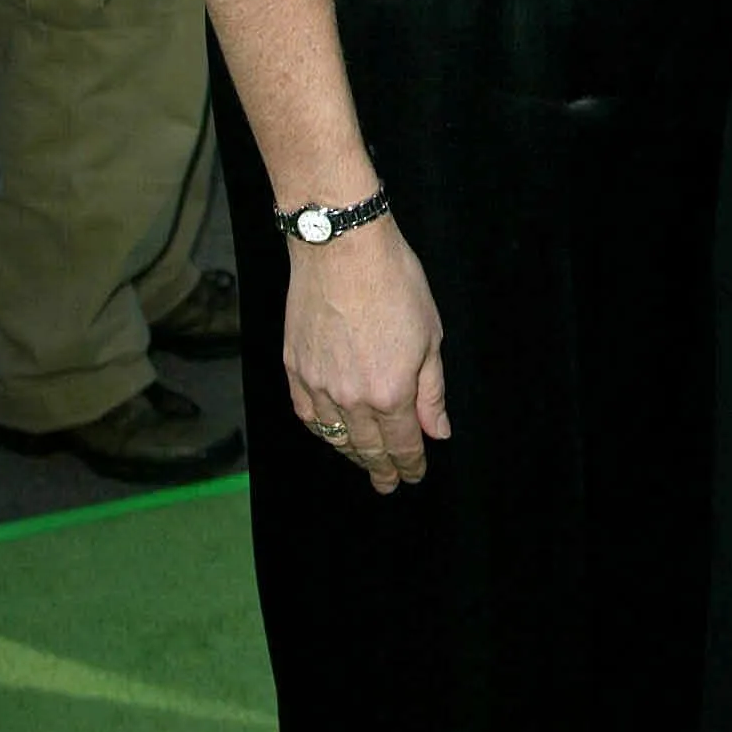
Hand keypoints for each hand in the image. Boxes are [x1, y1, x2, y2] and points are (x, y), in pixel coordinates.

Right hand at [283, 217, 449, 494]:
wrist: (341, 247)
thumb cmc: (394, 282)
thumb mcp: (430, 335)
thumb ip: (432, 391)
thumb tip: (438, 431)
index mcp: (390, 393)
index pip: (402, 444)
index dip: (410, 465)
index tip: (415, 475)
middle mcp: (351, 399)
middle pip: (367, 448)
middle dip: (381, 469)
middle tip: (388, 484)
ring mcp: (317, 386)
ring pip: (335, 437)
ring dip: (352, 454)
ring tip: (364, 462)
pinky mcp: (294, 368)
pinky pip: (306, 414)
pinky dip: (320, 430)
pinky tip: (330, 433)